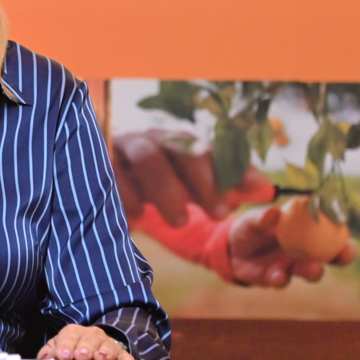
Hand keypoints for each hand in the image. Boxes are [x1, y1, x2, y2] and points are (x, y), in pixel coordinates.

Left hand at [36, 324, 136, 359]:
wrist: (92, 347)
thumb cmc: (71, 349)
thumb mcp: (58, 349)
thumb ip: (50, 353)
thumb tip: (45, 358)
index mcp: (73, 333)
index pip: (69, 336)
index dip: (65, 345)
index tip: (63, 355)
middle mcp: (91, 336)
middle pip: (89, 339)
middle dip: (85, 347)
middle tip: (81, 355)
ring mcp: (107, 344)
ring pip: (107, 346)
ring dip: (105, 352)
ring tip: (101, 358)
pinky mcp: (120, 355)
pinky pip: (126, 358)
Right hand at [112, 129, 272, 226]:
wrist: (94, 175)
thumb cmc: (152, 182)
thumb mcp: (189, 186)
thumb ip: (225, 186)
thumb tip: (266, 190)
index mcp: (180, 141)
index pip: (213, 149)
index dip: (236, 171)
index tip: (259, 194)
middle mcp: (154, 137)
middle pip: (182, 149)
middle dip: (204, 182)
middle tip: (219, 215)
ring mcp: (124, 145)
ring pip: (149, 157)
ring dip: (167, 190)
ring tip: (180, 222)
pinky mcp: (97, 160)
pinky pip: (113, 172)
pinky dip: (127, 195)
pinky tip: (136, 217)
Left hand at [229, 207, 355, 287]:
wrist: (230, 250)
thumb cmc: (249, 230)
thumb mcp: (252, 220)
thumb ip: (262, 218)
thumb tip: (274, 212)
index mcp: (303, 232)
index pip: (329, 232)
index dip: (342, 232)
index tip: (348, 229)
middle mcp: (304, 252)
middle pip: (329, 256)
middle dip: (340, 257)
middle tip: (343, 255)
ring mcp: (291, 266)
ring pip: (309, 271)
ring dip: (314, 270)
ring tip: (314, 267)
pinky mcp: (275, 279)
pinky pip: (282, 281)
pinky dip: (281, 279)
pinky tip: (278, 276)